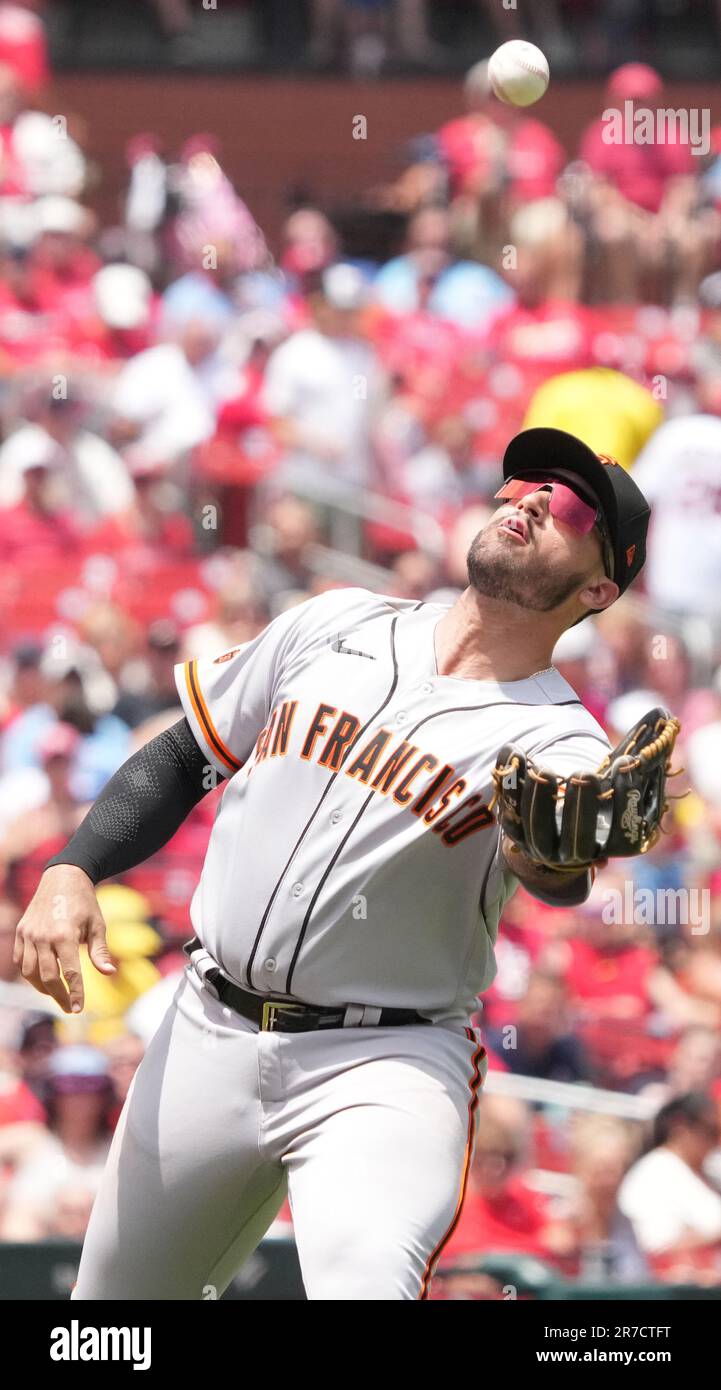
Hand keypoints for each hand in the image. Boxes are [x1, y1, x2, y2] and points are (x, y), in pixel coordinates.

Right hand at [13, 865, 115, 1013]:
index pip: (70, 973)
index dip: (75, 993)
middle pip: (48, 977)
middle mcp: (43, 936)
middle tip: (69, 1008)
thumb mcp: (97, 925)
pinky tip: (41, 979)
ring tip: (56, 994)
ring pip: (30, 972)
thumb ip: (100, 952)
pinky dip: (29, 973)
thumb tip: (109, 972)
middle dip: (59, 996)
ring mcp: (29, 934)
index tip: (79, 1009)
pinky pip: (20, 960)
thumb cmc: (84, 903)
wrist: (63, 877)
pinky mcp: (21, 931)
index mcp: (65, 935)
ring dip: (42, 988)